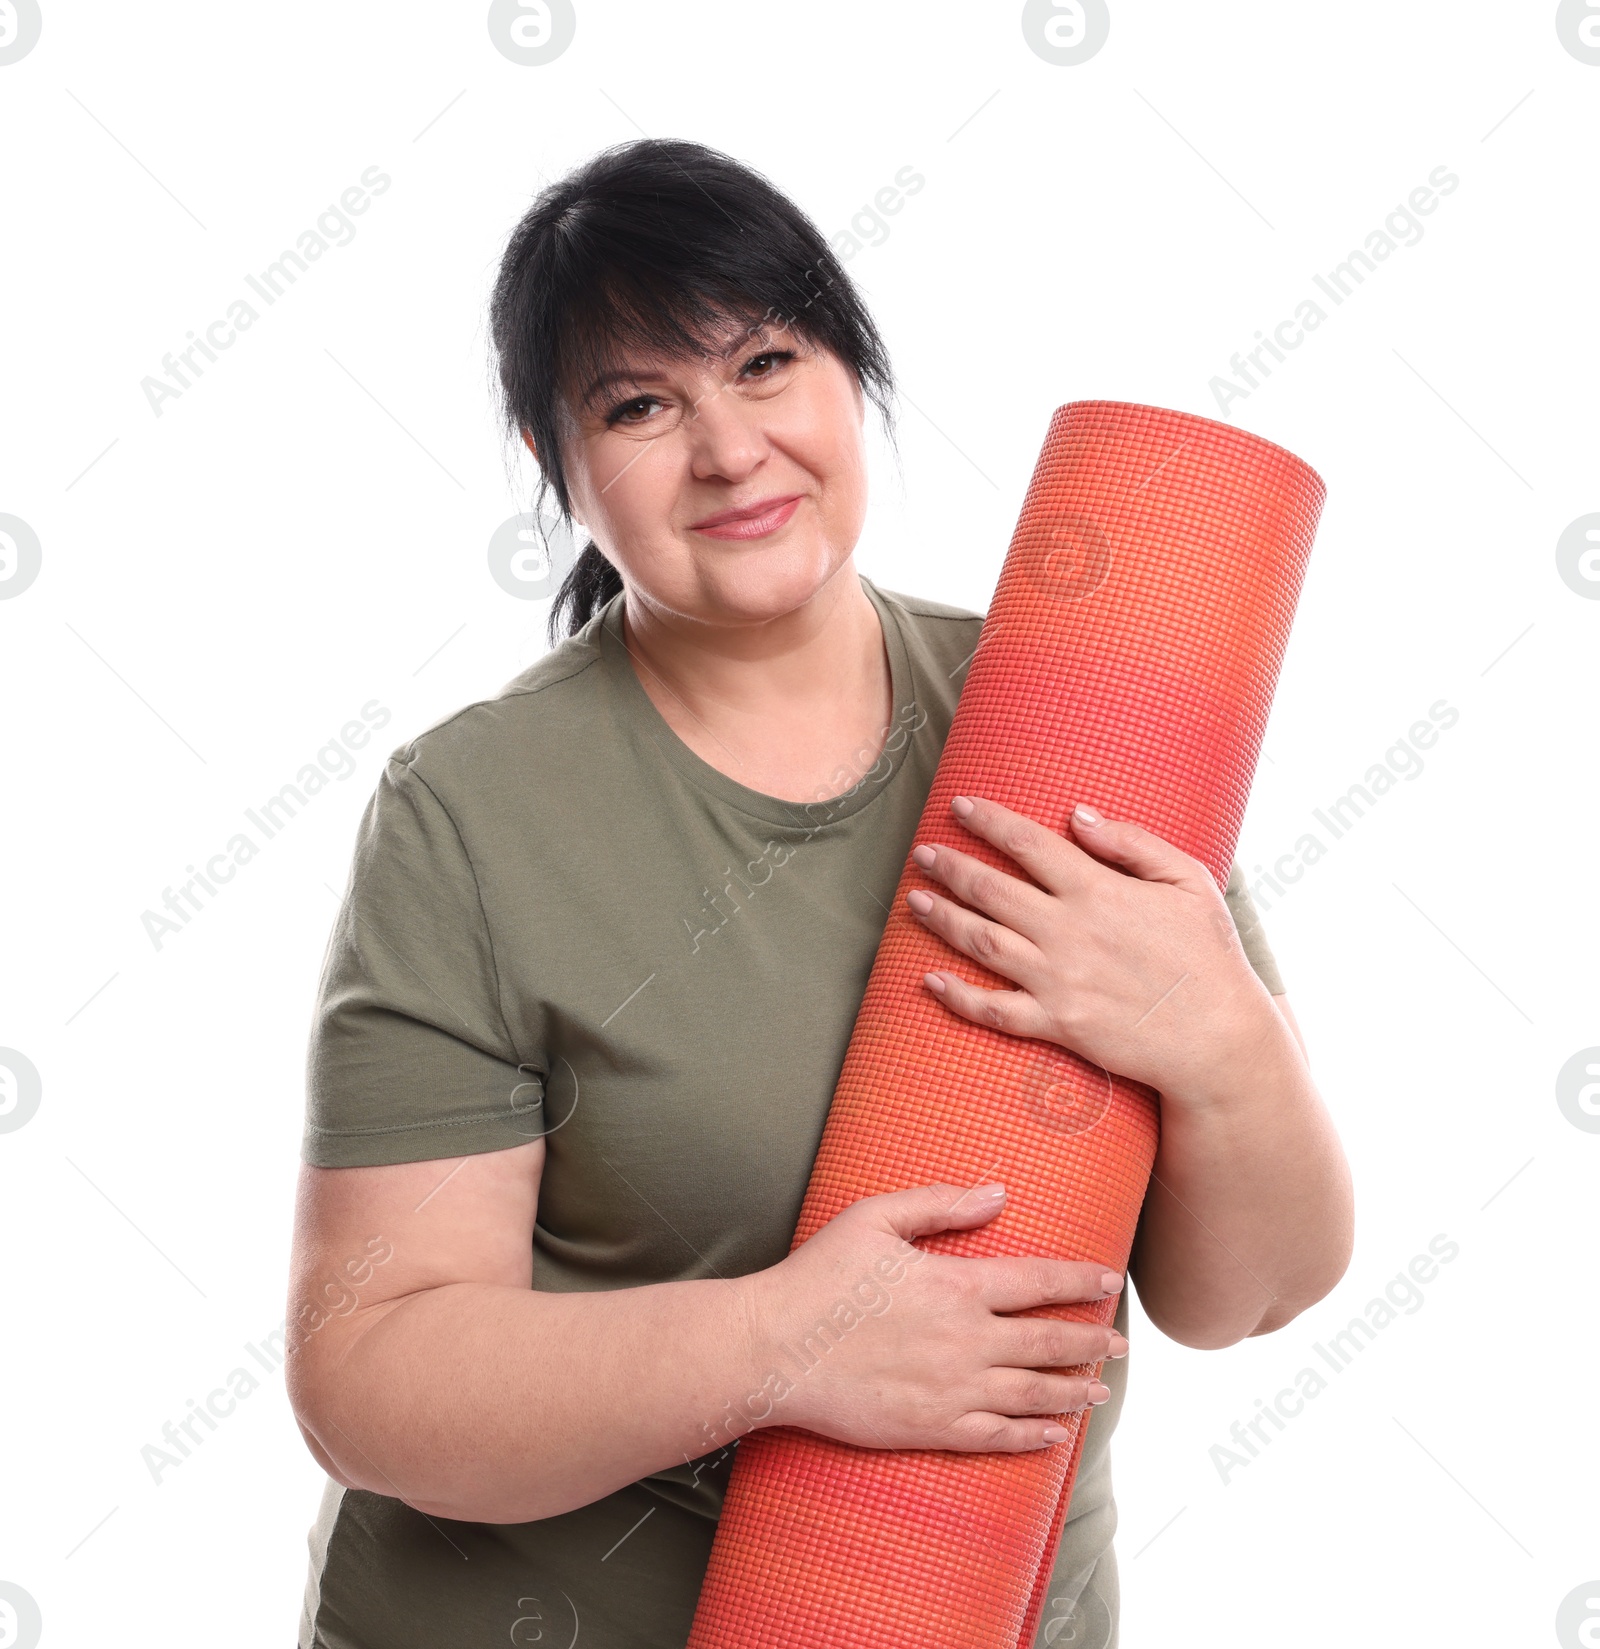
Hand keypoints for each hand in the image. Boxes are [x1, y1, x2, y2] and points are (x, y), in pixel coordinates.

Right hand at [738, 1181, 1126, 1453]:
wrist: (775, 1349)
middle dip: (1090, 1341)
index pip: (1036, 1280)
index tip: (1108, 1281)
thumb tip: (996, 1194)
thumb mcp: (874, 1218)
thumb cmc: (819, 1278)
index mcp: (955, 1285)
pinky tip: (1052, 1436)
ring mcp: (951, 1389)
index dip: (1078, 1280)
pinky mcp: (929, 1427)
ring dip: (1072, 1390)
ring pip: (1031, 1392)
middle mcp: (964, 1340)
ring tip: (1099, 1391)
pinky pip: (995, 1437)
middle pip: (1047, 1341)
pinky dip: (1030, 1437)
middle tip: (1120, 1345)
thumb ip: (939, 1205)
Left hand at [905, 795, 1280, 1102]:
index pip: (1028, 844)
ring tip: (915, 900)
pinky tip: (930, 980)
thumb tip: (1078, 815)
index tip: (959, 806)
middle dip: (951, 867)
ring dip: (943, 919)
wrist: (1221, 1037)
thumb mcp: (1188, 881)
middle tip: (922, 852)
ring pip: (983, 942)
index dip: (988, 822)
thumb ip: (1132, 843)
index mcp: (1098, 891)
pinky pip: (995, 1010)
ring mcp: (1058, 981)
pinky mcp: (1058, 1025)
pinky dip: (958, 996)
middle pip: (992, 890)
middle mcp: (1069, 932)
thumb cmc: (1209, 955)